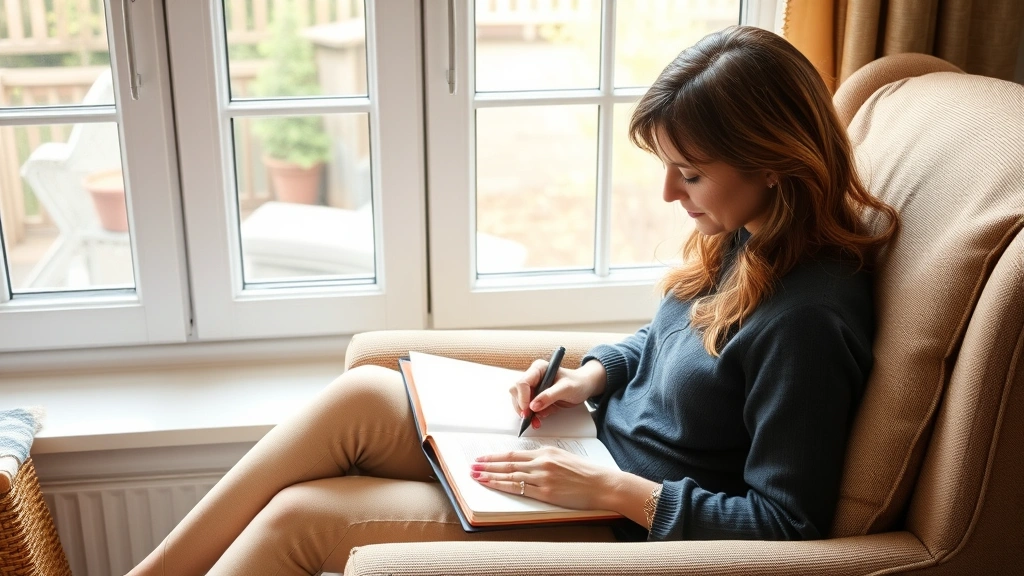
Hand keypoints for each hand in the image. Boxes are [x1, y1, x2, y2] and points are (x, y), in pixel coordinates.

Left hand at [470, 446, 615, 509]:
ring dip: (490, 476)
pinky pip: (519, 489)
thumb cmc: (584, 472)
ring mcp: (542, 478)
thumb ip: (543, 458)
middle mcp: (541, 463)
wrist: (601, 483)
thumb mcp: (562, 457)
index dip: (495, 456)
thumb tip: (525, 461)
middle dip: (487, 465)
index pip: (514, 454)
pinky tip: (493, 486)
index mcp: (545, 452)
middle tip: (472, 466)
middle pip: (508, 464)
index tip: (482, 457)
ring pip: (510, 476)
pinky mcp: (546, 493)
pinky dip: (503, 487)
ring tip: (476, 476)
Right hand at [510, 359, 606, 429]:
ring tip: (535, 422)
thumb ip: (550, 396)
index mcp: (538, 369)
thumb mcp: (566, 388)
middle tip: (529, 418)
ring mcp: (533, 389)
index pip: (523, 382)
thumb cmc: (577, 382)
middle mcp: (533, 378)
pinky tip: (537, 421)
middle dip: (522, 407)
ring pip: (519, 402)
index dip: (523, 397)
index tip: (528, 409)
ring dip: (525, 414)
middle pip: (516, 392)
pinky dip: (531, 417)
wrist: (584, 387)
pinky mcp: (536, 399)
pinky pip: (528, 409)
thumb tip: (534, 406)